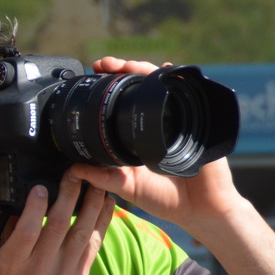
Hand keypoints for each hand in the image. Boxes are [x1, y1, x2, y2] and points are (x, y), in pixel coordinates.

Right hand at [0, 175, 116, 274]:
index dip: (37, 206)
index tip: (42, 185)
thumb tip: (23, 208)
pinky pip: (93, 245)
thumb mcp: (0, 269)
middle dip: (69, 196)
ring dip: (91, 205)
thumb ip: (11, 239)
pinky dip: (101, 223)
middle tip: (75, 174)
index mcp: (13, 265)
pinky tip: (106, 205)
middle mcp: (39, 269)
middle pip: (58, 226)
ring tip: (97, 182)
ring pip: (81, 233)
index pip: (27, 230)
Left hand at [66, 56, 248, 236]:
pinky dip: (176, 79)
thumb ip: (103, 179)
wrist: (201, 210)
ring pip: (161, 85)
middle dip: (123, 71)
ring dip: (143, 70)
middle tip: (105, 64)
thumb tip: (73, 170)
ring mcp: (177, 119)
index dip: (109, 89)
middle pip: (141, 87)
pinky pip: (185, 95)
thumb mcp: (127, 187)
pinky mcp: (196, 122)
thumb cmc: (167, 199)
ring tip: (127, 65)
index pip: (123, 104)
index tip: (92, 77)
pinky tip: (164, 69)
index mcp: (138, 136)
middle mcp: (157, 123)